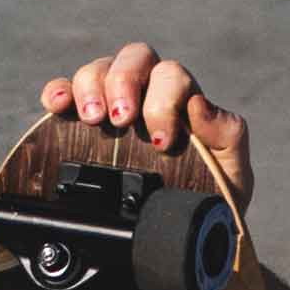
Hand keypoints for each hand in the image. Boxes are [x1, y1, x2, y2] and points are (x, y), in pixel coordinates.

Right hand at [41, 40, 251, 212]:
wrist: (185, 231)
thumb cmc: (212, 198)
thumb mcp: (233, 174)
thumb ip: (227, 137)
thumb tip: (200, 106)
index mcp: (185, 100)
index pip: (171, 76)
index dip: (163, 100)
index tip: (161, 142)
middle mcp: (149, 91)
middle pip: (133, 58)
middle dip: (124, 83)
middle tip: (121, 120)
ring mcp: (115, 102)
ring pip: (99, 69)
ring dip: (91, 87)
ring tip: (92, 119)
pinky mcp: (85, 118)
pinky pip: (66, 91)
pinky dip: (59, 91)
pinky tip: (56, 106)